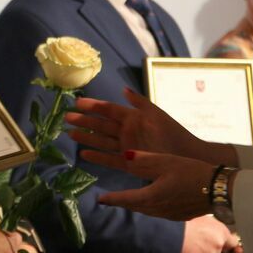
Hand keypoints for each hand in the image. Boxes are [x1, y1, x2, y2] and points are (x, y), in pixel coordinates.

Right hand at [67, 88, 236, 165]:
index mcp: (132, 117)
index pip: (108, 110)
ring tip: (70, 133)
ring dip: (86, 137)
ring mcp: (127, 147)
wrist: (186, 154)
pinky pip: (110, 159)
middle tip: (66, 117)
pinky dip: (97, 156)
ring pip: (102, 141)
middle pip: (101, 125)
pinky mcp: (129, 162)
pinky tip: (84, 154)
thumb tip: (123, 90)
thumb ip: (139, 102)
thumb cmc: (172, 132)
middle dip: (84, 121)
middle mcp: (127, 131)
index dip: (93, 106)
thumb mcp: (156, 113)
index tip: (77, 102)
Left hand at [82, 149, 214, 220]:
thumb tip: (125, 154)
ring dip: (136, 205)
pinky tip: (152, 201)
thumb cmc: (193, 172)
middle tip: (110, 199)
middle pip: (134, 206)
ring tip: (128, 199)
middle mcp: (158, 210)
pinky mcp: (180, 217)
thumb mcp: (166, 161)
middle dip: (122, 202)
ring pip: (146, 210)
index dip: (111, 198)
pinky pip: (159, 212)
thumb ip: (144, 159)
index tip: (99, 199)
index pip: (125, 199)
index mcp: (152, 197)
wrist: (219, 190)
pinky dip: (150, 206)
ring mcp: (169, 216)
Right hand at [179, 215, 237, 252]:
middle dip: (215, 247)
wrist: (176, 238)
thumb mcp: (207, 220)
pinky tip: (191, 252)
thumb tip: (222, 233)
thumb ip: (218, 228)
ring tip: (195, 246)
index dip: (229, 244)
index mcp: (222, 233)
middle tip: (204, 242)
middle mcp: (218, 245)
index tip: (226, 245)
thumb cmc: (190, 227)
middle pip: (221, 250)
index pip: (233, 243)